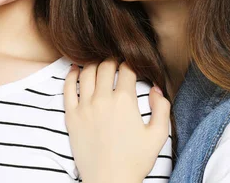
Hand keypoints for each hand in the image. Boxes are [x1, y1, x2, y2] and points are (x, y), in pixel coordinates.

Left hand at [64, 60, 169, 182]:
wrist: (109, 181)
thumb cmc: (134, 161)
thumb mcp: (158, 136)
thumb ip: (162, 108)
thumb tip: (156, 89)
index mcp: (125, 101)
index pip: (126, 69)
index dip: (131, 63)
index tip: (131, 65)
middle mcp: (103, 99)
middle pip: (105, 66)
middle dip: (112, 60)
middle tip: (115, 62)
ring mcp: (84, 106)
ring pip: (86, 72)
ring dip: (93, 64)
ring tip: (98, 64)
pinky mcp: (71, 116)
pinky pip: (67, 88)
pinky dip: (71, 75)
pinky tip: (76, 69)